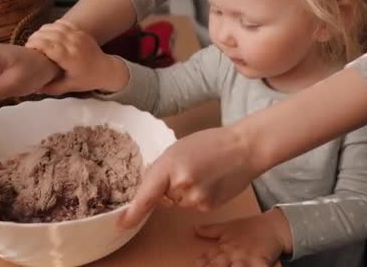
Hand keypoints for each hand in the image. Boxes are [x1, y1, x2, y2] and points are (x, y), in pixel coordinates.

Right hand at [25, 19, 127, 93]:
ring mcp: (78, 35)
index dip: (34, 44)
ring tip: (38, 40)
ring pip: (54, 26)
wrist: (107, 70)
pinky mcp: (80, 31)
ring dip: (42, 31)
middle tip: (30, 46)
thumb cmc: (87, 80)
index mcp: (70, 58)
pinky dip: (52, 26)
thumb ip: (51, 87)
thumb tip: (33, 89)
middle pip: (48, 33)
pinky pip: (62, 23)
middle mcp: (73, 44)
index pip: (48, 45)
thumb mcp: (69, 87)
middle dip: (35, 37)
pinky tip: (49, 34)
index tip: (28, 50)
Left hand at [119, 126, 259, 228]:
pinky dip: (199, 196)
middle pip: (163, 198)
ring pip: (179, 203)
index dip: (133, 212)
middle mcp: (180, 185)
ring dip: (185, 193)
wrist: (244, 148)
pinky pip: (194, 206)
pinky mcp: (208, 207)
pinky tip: (211, 181)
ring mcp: (195, 198)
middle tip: (189, 168)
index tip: (121, 223)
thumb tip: (148, 188)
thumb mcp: (177, 149)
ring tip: (203, 172)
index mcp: (168, 166)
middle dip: (169, 188)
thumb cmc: (210, 143)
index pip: (146, 195)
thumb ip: (161, 168)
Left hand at [195, 209, 292, 266]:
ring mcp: (246, 258)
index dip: (201, 263)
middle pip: (218, 265)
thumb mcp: (228, 228)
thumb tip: (195, 228)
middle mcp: (233, 253)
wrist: (272, 226)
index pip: (208, 258)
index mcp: (224, 247)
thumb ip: (211, 231)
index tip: (196, 264)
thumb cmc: (249, 228)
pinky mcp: (260, 262)